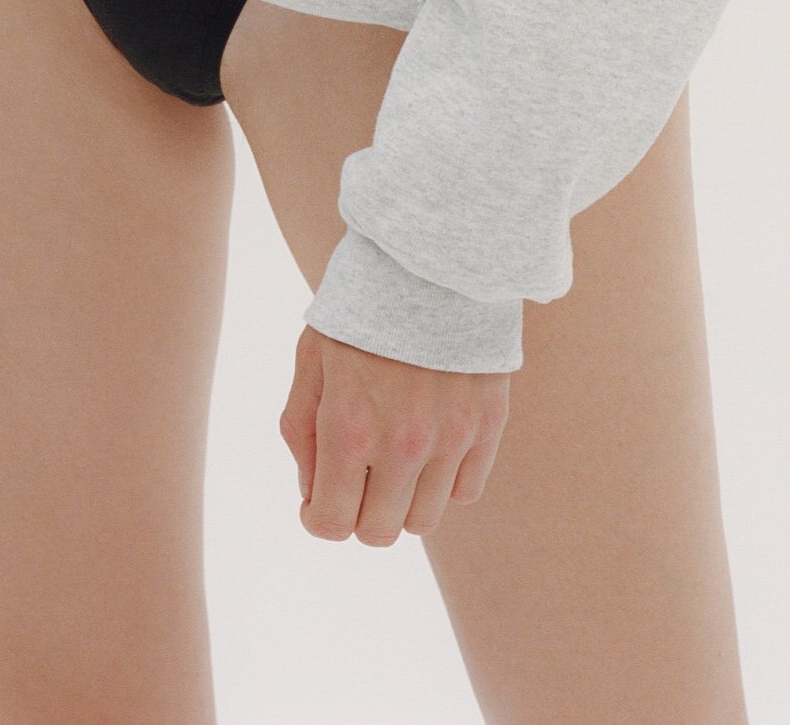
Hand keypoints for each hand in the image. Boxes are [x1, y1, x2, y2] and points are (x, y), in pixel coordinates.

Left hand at [280, 323, 508, 542]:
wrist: (433, 256)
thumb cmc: (362, 306)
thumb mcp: (310, 358)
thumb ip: (301, 430)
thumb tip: (313, 492)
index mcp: (350, 429)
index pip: (333, 525)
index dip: (319, 519)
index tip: (319, 499)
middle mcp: (403, 445)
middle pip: (380, 532)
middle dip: (359, 512)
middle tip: (357, 475)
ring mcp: (452, 438)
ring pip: (425, 520)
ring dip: (404, 500)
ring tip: (395, 456)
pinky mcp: (488, 425)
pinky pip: (465, 492)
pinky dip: (445, 481)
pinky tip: (432, 442)